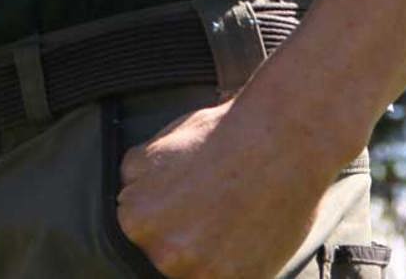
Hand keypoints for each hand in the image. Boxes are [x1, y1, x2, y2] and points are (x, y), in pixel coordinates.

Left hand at [115, 98, 342, 278]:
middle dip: (188, 237)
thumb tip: (125, 196)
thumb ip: (133, 181)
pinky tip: (250, 237)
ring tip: (234, 222)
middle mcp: (164, 253)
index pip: (142, 232)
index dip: (166, 217)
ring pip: (200, 271)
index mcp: (135, 220)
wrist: (280, 143)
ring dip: (213, 256)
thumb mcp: (154, 149)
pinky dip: (241, 266)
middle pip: (169, 256)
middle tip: (213, 213)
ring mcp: (204, 272)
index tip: (187, 207)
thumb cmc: (218, 139)